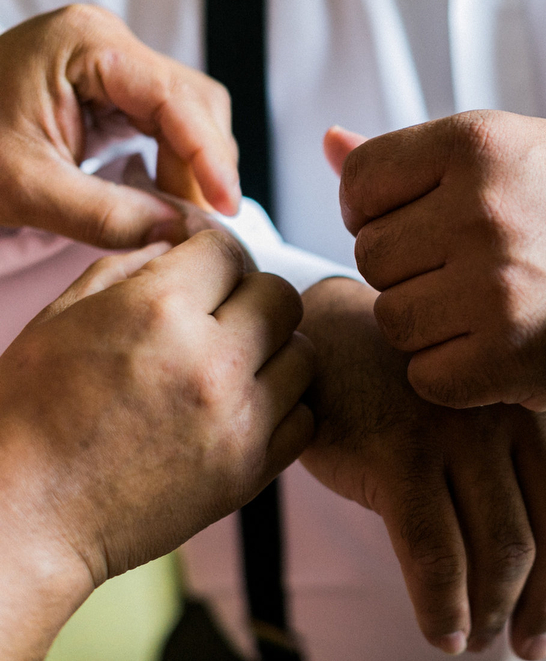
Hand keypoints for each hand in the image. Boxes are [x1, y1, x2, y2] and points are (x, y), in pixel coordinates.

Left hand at [0, 5, 239, 246]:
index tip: (226, 207)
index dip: (210, 156)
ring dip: (192, 167)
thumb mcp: (25, 189)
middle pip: (194, 103)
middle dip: (203, 164)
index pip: (178, 98)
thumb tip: (181, 233)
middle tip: (196, 222)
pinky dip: (173, 163)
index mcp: (86, 44)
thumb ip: (107, 215)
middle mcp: (107, 42)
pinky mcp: (110, 88)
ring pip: (189, 115)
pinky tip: (163, 196)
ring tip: (178, 214)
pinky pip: (165, 123)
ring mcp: (110, 63)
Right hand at [0, 231, 313, 658]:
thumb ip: (129, 268)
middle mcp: (212, 359)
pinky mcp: (252, 469)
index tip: (201, 275)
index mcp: (160, 310)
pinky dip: (282, 409)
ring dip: (272, 353)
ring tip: (231, 368)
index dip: (211, 257)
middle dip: (251, 298)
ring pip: (303, 353)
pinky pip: (305, 416)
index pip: (229, 250)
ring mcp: (239, 417)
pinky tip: (242, 410)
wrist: (26, 515)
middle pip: (281, 295)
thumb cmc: (31, 415)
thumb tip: (179, 243)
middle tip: (220, 319)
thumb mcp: (63, 317)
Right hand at [297, 277, 545, 659]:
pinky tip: (442, 634)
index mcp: (544, 400)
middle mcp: (514, 411)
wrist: (324, 342)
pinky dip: (443, 606)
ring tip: (480, 643)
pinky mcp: (400, 452)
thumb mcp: (484, 409)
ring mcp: (459, 430)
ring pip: (505, 546)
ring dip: (496, 612)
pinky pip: (436, 551)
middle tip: (533, 646)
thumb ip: (524, 461)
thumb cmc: (409, 393)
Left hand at [328, 112, 545, 409]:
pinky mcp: (511, 358)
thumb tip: (328, 145)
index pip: (358, 186)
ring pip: (392, 319)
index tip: (421, 220)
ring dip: (425, 320)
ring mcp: (497, 288)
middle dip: (407, 265)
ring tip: (481, 303)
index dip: (378, 209)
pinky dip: (450, 370)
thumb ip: (412, 155)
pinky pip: (425, 376)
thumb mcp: (505, 148)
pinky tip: (490, 345)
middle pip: (370, 256)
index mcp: (475, 144)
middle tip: (464, 265)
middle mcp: (483, 211)